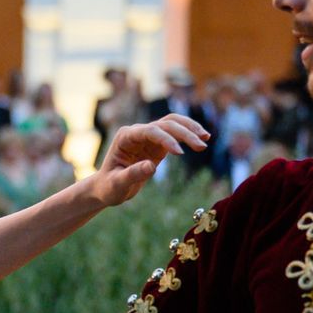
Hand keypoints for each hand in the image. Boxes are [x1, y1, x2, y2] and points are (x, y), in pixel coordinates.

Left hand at [90, 114, 208, 205]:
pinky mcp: (156, 145)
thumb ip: (132, 174)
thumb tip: (151, 166)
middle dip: (184, 133)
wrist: (106, 188)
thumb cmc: (108, 187)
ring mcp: (147, 137)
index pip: (150, 131)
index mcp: (125, 137)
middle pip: (165, 125)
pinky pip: (174, 135)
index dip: (166, 139)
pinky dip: (188, 135)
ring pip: (172, 124)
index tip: (180, 154)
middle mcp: (137, 132)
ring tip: (206, 138)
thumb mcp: (117, 184)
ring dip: (189, 128)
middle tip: (201, 146)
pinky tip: (202, 140)